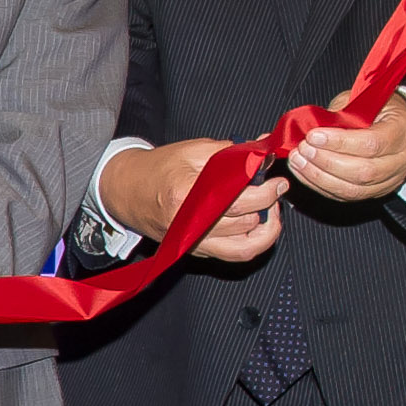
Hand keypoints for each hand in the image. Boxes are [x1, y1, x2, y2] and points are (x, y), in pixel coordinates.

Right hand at [104, 138, 286, 264]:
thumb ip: (233, 154)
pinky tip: (261, 224)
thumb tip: (265, 154)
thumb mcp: (194, 151)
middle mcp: (189, 225)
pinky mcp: (197, 251)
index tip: (278, 180)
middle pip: (247, 221)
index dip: (267, 190)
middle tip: (274, 188)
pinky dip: (255, 241)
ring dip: (266, 224)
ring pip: (247, 243)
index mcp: (186, 195)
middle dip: (269, 203)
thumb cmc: (158, 169)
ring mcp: (193, 242)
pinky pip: (237, 254)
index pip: (240, 198)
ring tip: (269, 207)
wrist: (127, 191)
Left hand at [286, 88, 405, 202]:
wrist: (403, 126)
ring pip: (353, 190)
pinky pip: (346, 196)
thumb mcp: (365, 99)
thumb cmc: (383, 109)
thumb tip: (314, 126)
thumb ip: (342, 112)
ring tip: (298, 161)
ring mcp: (389, 180)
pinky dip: (320, 186)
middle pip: (362, 172)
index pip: (372, 143)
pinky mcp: (375, 192)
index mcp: (401, 132)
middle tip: (303, 149)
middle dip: (326, 162)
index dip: (339, 142)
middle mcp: (400, 161)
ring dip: (319, 177)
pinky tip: (304, 173)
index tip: (314, 135)